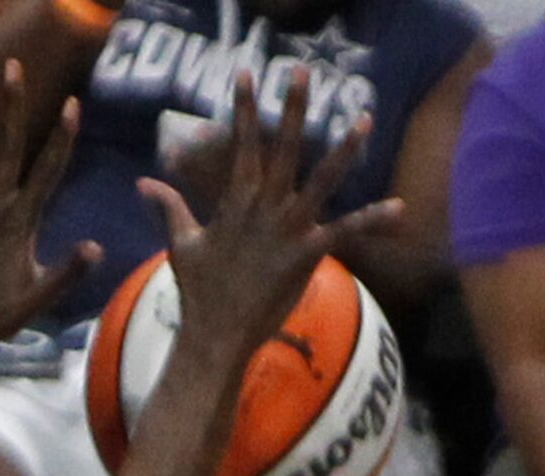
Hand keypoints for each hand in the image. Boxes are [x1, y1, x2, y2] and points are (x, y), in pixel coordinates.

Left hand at [0, 65, 97, 348]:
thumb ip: (68, 270)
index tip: (73, 105)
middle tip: (14, 67)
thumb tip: (97, 247)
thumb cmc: (0, 316)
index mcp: (21, 222)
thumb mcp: (41, 296)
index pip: (47, 172)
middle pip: (7, 147)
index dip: (62, 138)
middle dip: (12, 106)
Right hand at [137, 69, 400, 365]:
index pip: (242, 144)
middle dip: (293, 109)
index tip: (246, 73)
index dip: (244, 108)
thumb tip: (145, 182)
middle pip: (283, 149)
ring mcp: (287, 230)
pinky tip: (399, 209)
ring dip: (344, 150)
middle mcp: (264, 209)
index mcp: (236, 202)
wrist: (216, 334)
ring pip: (320, 181)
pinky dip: (372, 221)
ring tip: (364, 118)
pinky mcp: (306, 255)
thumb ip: (169, 207)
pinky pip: (346, 232)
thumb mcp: (182, 244)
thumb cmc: (200, 293)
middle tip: (303, 72)